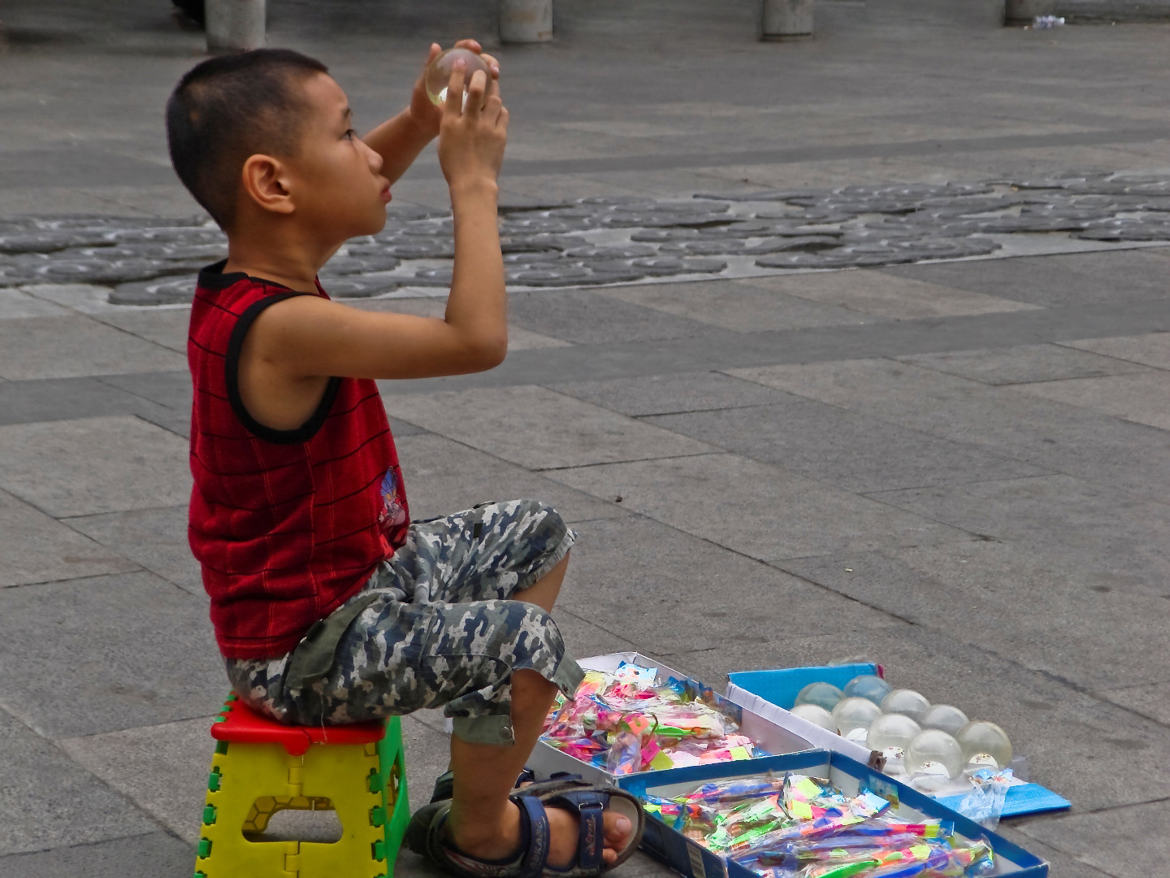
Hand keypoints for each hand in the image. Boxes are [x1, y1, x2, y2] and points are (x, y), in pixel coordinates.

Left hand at [407, 39, 500, 139]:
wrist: (424, 126)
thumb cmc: (420, 103)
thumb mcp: (422, 85)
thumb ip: (428, 66)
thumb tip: (436, 45)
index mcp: (448, 66)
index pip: (462, 50)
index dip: (470, 46)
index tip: (476, 48)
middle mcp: (460, 75)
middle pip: (478, 62)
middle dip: (488, 61)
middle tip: (493, 68)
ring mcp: (468, 88)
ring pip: (484, 77)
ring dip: (492, 76)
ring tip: (495, 78)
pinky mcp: (473, 102)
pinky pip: (485, 95)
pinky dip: (491, 93)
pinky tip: (495, 94)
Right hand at [437, 53, 508, 190]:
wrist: (472, 184)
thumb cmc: (454, 165)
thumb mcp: (445, 142)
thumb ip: (450, 123)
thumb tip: (455, 108)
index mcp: (450, 123)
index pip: (454, 91)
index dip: (458, 73)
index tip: (461, 61)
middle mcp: (468, 123)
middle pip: (476, 91)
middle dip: (480, 76)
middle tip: (482, 70)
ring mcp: (486, 129)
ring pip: (494, 100)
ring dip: (493, 91)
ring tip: (492, 87)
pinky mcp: (500, 136)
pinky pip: (503, 114)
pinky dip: (500, 109)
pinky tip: (497, 110)